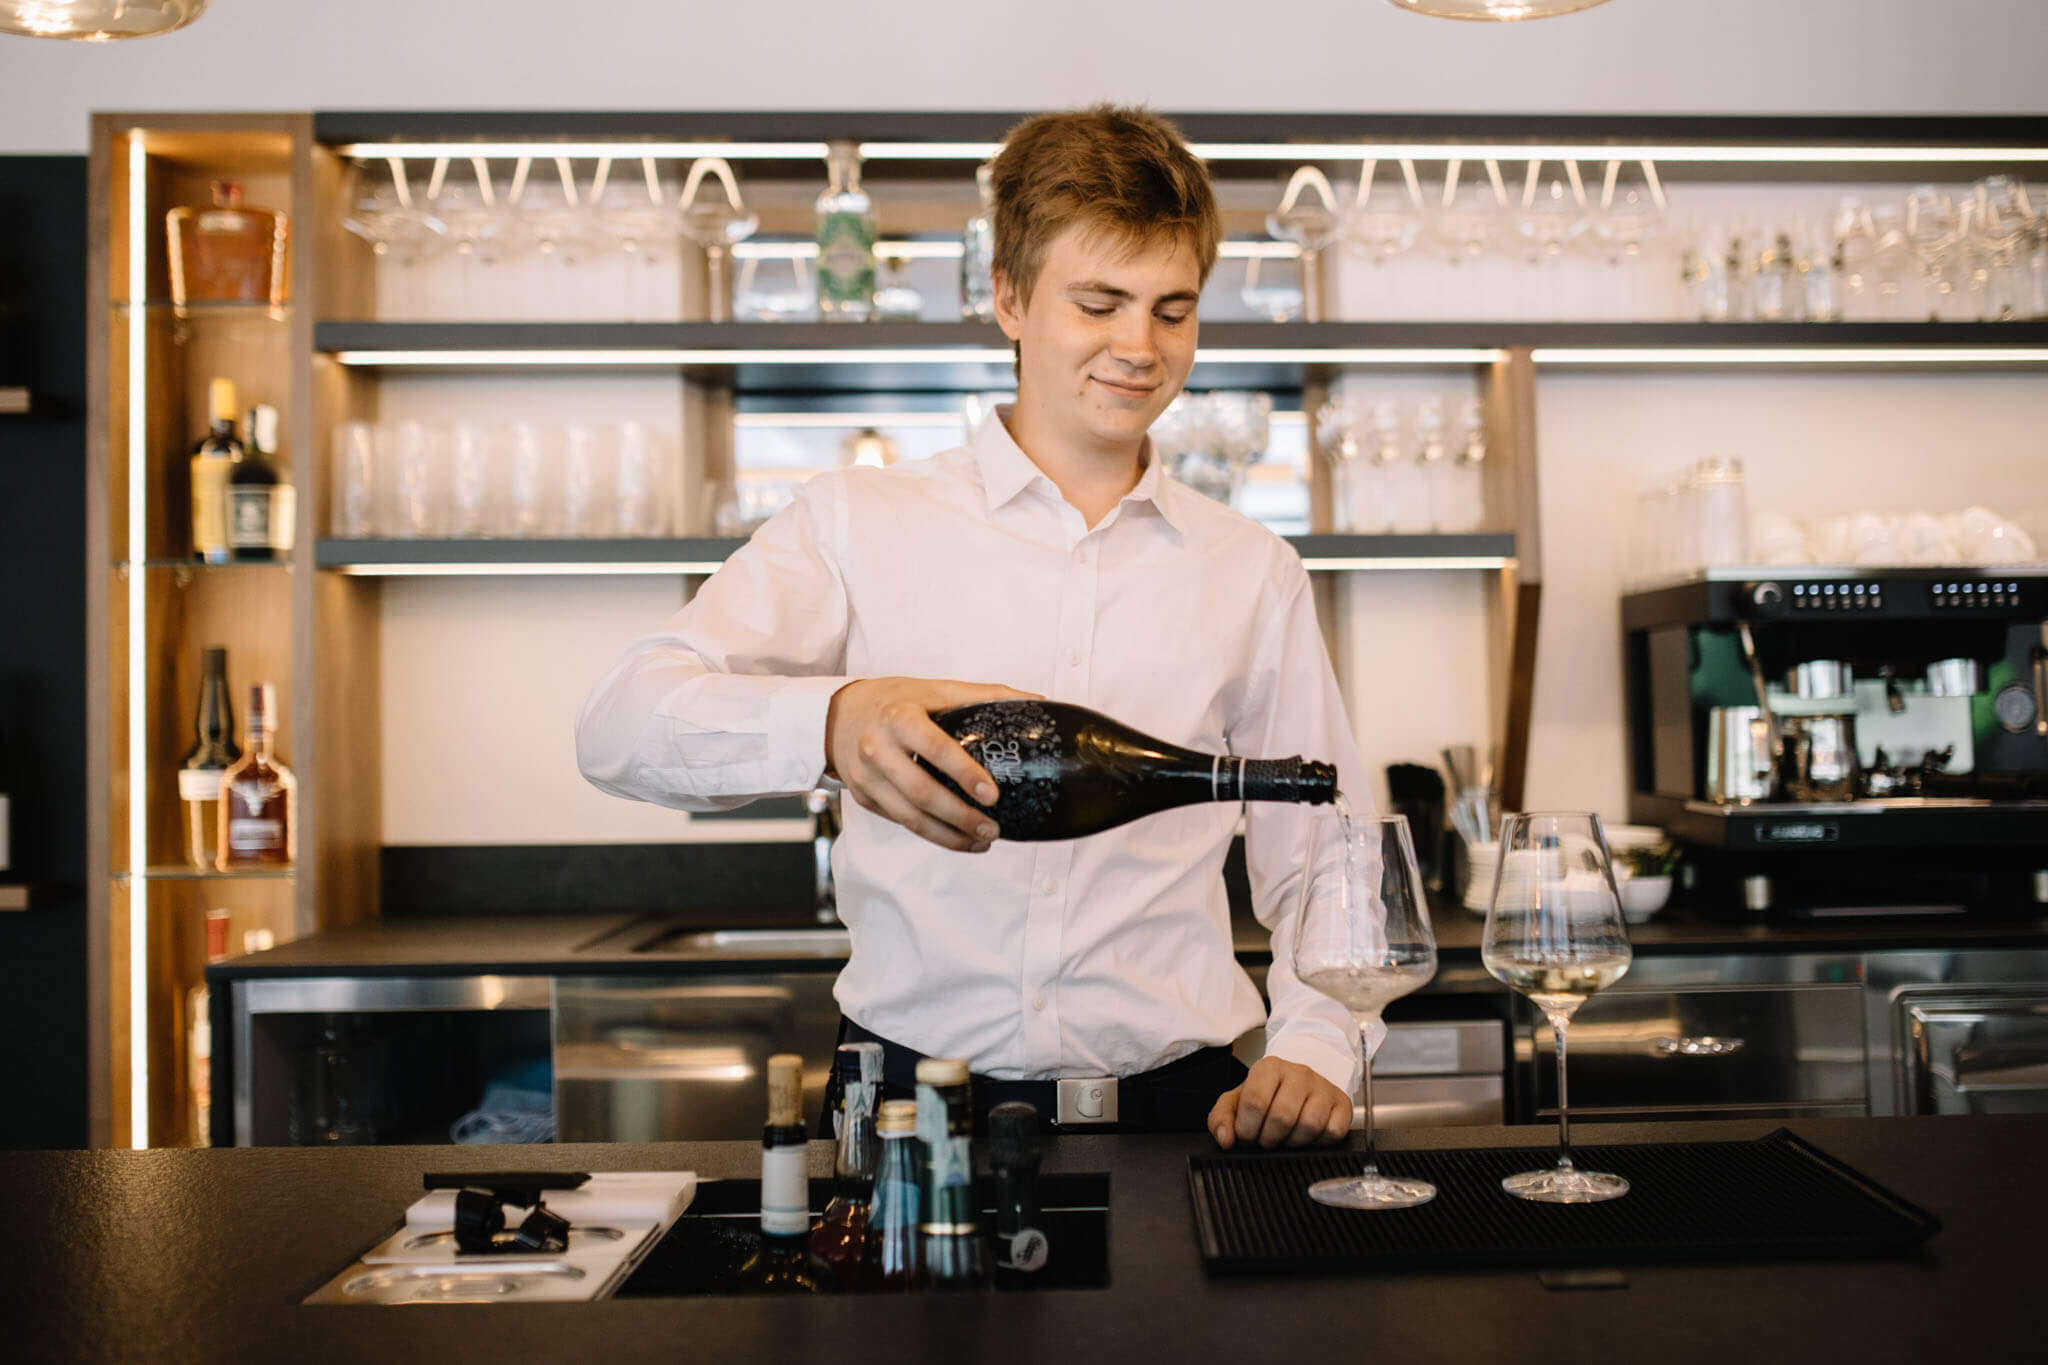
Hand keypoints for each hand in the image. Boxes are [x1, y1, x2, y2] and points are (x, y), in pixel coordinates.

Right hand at [825, 677, 1041, 852]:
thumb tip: (1036, 700)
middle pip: (921, 793)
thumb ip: (983, 695)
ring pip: (909, 817)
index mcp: (899, 717)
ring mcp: (866, 777)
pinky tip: (957, 838)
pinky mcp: (863, 797)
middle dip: (960, 817)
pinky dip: (931, 834)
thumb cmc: (895, 700)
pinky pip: (900, 821)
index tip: (992, 795)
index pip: (934, 748)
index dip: (964, 773)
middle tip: (993, 829)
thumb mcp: (934, 689)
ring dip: (948, 836)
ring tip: (982, 842)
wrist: (838, 715)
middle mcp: (877, 748)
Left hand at [1208, 1056, 1353, 1149]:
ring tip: (1286, 1138)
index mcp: (1269, 1068)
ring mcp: (1323, 1087)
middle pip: (1283, 1117)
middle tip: (1266, 1139)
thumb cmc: (1266, 1095)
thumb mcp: (1236, 1102)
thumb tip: (1226, 1140)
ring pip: (1309, 1126)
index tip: (1247, 1136)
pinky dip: (1318, 1143)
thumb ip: (1221, 1119)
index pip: (1255, 1102)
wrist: (1299, 1084)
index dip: (1248, 1129)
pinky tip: (1307, 1137)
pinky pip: (1333, 1132)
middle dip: (1270, 1139)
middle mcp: (1299, 1072)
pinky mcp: (1342, 1103)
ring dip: (1293, 1143)